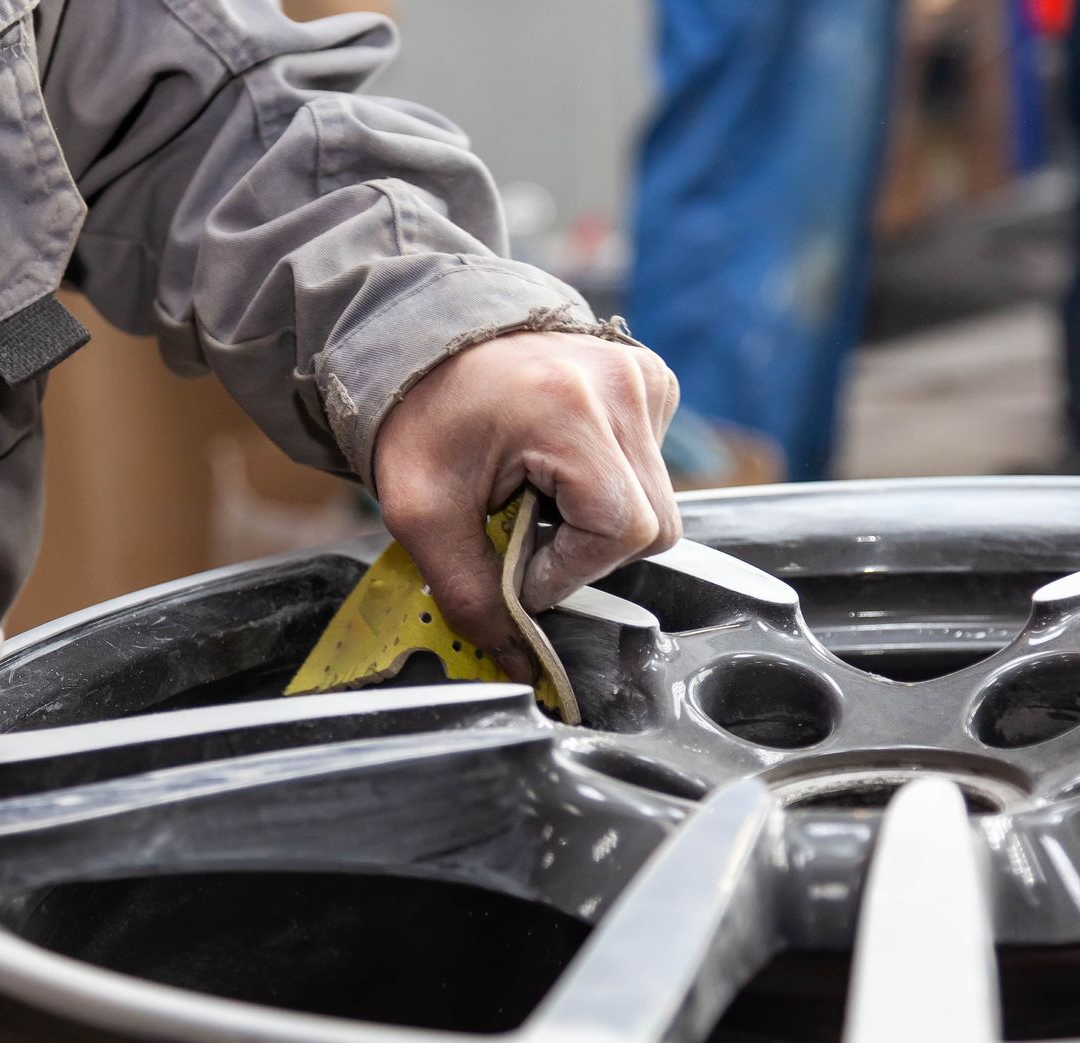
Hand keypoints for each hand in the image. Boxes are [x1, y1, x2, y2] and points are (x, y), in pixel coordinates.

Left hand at [372, 330, 681, 680]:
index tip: (520, 566)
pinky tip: (563, 468)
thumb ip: (470, 595)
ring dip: (602, 522)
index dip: (571, 570)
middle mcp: (621, 386)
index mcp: (567, 410)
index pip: (618, 531)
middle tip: (527, 535)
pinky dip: (613, 485)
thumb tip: (518, 661)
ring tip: (540, 496)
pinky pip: (654, 467)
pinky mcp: (650, 380)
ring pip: (661, 503)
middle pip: (653, 526)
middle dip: (588, 552)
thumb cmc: (419, 418)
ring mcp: (642, 378)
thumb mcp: (423, 516)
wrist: (422, 343)